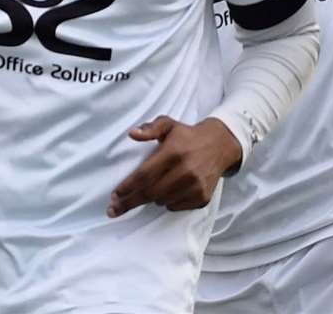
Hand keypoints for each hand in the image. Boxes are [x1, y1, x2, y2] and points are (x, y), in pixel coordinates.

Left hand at [109, 116, 241, 214]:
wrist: (219, 146)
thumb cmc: (186, 136)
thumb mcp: (168, 124)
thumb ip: (150, 128)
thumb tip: (132, 134)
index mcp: (173, 153)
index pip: (144, 175)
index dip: (127, 187)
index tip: (113, 196)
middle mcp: (185, 171)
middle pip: (150, 193)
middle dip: (130, 201)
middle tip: (114, 209)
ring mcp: (195, 186)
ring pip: (161, 201)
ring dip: (150, 199)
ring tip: (145, 192)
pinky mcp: (202, 198)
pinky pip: (175, 206)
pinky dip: (166, 202)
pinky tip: (166, 192)